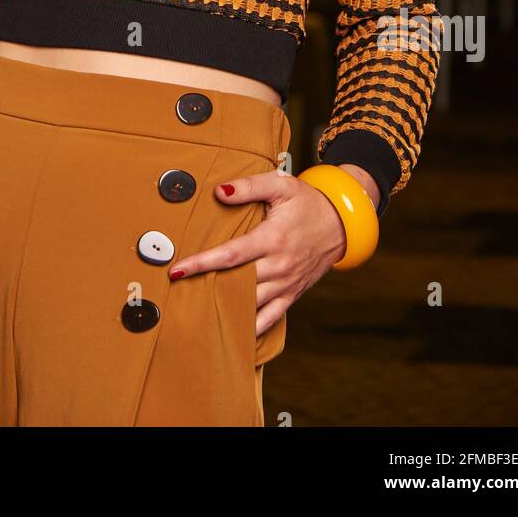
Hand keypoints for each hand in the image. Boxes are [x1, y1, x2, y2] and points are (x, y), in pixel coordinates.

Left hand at [167, 169, 354, 339]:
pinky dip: (252, 328)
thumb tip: (220, 191)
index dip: (202, 263)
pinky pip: (270, 318)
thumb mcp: (281, 185)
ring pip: (250, 304)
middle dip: (206, 287)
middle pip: (236, 282)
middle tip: (176, 292)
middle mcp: (278, 266)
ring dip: (224, 308)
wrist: (342, 223)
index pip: (230, 255)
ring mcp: (286, 284)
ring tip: (194, 311)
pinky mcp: (292, 294)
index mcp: (272, 238)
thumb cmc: (308, 202)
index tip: (177, 271)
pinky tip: (231, 332)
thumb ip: (250, 186)